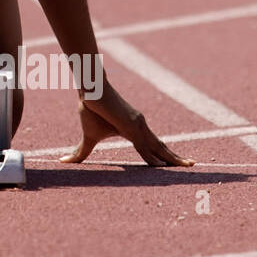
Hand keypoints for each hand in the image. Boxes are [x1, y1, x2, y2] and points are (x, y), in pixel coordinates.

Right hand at [61, 86, 194, 166]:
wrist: (90, 89)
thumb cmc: (90, 109)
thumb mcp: (88, 137)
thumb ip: (81, 153)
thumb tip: (62, 162)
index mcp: (134, 130)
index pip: (152, 146)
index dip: (163, 155)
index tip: (173, 164)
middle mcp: (141, 127)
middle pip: (162, 147)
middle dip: (176, 158)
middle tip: (193, 165)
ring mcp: (139, 126)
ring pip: (159, 147)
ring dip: (173, 158)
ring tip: (189, 165)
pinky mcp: (132, 125)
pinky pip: (145, 146)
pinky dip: (155, 157)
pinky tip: (162, 166)